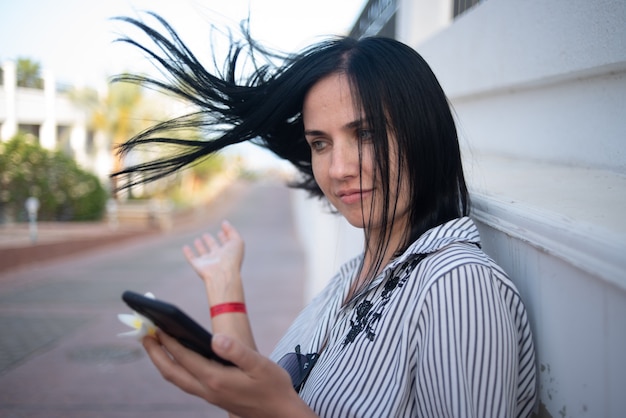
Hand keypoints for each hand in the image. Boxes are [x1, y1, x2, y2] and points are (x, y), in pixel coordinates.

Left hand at [143, 332, 316, 417]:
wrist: (280, 413)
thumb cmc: (272, 387)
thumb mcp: (260, 365)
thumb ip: (237, 351)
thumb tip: (215, 338)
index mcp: (216, 380)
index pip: (185, 358)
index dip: (168, 342)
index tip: (156, 325)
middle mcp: (208, 390)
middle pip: (172, 372)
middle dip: (155, 353)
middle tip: (143, 334)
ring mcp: (209, 395)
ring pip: (177, 379)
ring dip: (162, 361)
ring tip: (154, 344)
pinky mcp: (213, 396)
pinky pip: (186, 381)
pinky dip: (175, 368)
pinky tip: (178, 358)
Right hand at [183, 221, 244, 303]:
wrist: (223, 274)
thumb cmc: (232, 258)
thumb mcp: (237, 241)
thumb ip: (232, 231)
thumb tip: (225, 222)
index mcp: (229, 253)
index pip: (227, 244)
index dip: (225, 236)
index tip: (222, 230)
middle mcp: (219, 258)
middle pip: (214, 248)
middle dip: (210, 241)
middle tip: (206, 235)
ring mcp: (208, 262)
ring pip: (203, 253)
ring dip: (200, 247)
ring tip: (197, 239)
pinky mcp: (198, 266)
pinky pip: (192, 258)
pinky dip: (188, 253)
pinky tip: (185, 247)